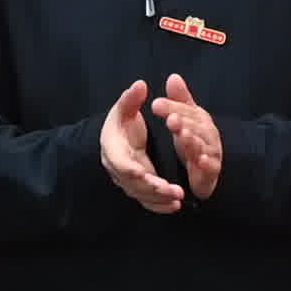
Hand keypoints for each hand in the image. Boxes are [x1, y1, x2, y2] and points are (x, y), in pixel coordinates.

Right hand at [98, 77, 185, 211]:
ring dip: (159, 200)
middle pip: (134, 184)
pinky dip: (159, 206)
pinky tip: (174, 206)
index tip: (148, 175)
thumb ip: (130, 99)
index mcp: (113, 149)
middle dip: (154, 189)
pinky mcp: (137, 188)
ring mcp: (127, 181)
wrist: (115, 140)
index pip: (121, 163)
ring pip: (141, 195)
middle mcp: (118, 169)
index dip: (133, 170)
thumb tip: (140, 85)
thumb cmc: (121, 123)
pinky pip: (146, 200)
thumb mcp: (123, 108)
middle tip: (174, 192)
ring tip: (178, 200)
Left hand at [150, 77, 225, 199]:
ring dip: (194, 140)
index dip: (173, 107)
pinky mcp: (211, 172)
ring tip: (183, 135)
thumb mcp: (187, 119)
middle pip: (196, 127)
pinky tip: (201, 160)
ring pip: (203, 146)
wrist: (208, 170)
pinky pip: (211, 167)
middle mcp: (208, 135)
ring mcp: (212, 153)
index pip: (187, 111)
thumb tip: (173, 76)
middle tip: (170, 119)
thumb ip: (180, 101)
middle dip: (184, 122)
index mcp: (200, 120)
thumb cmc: (195, 141)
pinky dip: (208, 164)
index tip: (156, 104)